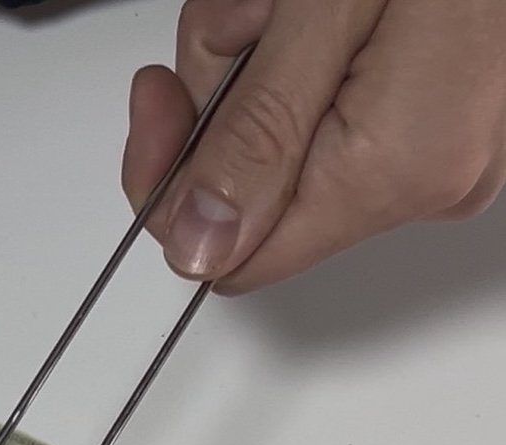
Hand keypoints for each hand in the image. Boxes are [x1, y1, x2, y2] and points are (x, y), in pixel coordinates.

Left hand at [121, 0, 505, 292]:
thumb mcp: (326, 8)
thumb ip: (256, 134)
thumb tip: (199, 244)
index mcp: (393, 171)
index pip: (237, 254)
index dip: (179, 184)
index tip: (161, 101)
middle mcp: (429, 178)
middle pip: (259, 185)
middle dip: (230, 90)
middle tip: (257, 9)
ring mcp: (447, 144)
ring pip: (292, 134)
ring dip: (267, 54)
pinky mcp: (451, 107)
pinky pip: (344, 102)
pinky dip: (315, 47)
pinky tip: (329, 3)